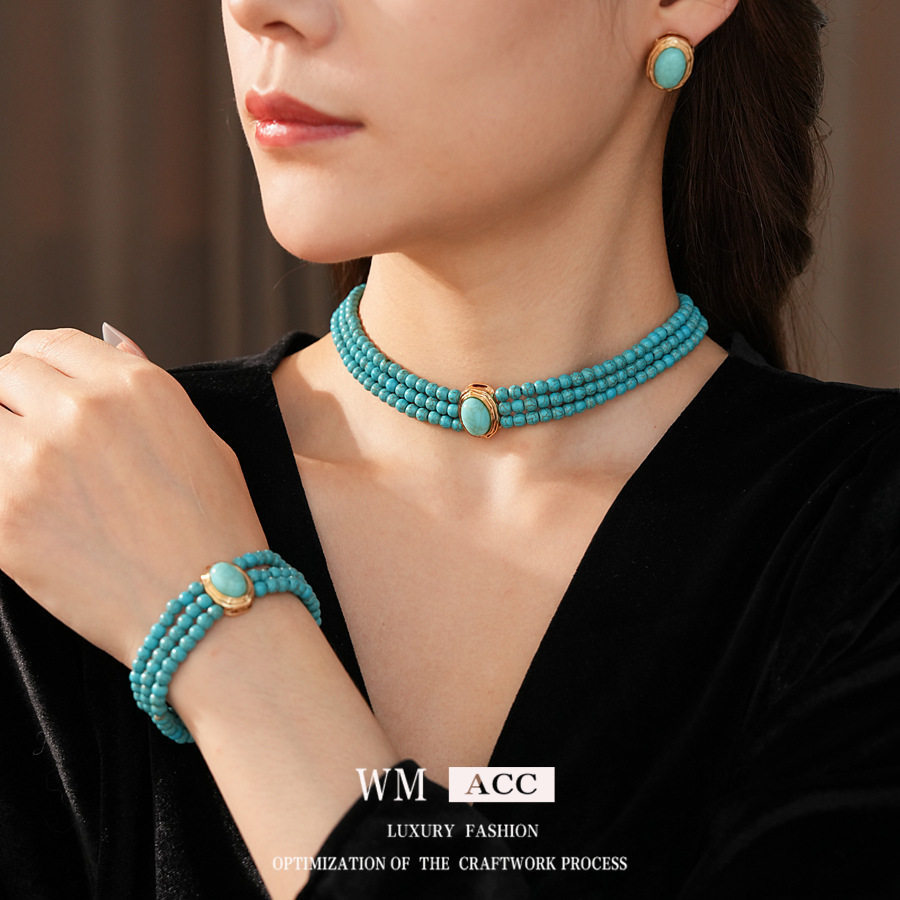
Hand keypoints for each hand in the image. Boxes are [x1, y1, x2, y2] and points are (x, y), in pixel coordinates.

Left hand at [0, 328, 267, 666]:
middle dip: (13, 401)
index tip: (40, 392)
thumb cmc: (216, 524)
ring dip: (1, 444)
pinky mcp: (3, 516)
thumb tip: (110, 339)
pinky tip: (25, 512)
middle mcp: (81, 410)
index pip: (49, 343)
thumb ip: (143, 386)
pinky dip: (0, 493)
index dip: (41, 367)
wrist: (210, 607)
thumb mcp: (200, 438)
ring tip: (29, 475)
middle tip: (31, 438)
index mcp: (135, 385)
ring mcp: (35, 461)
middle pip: (2, 375)